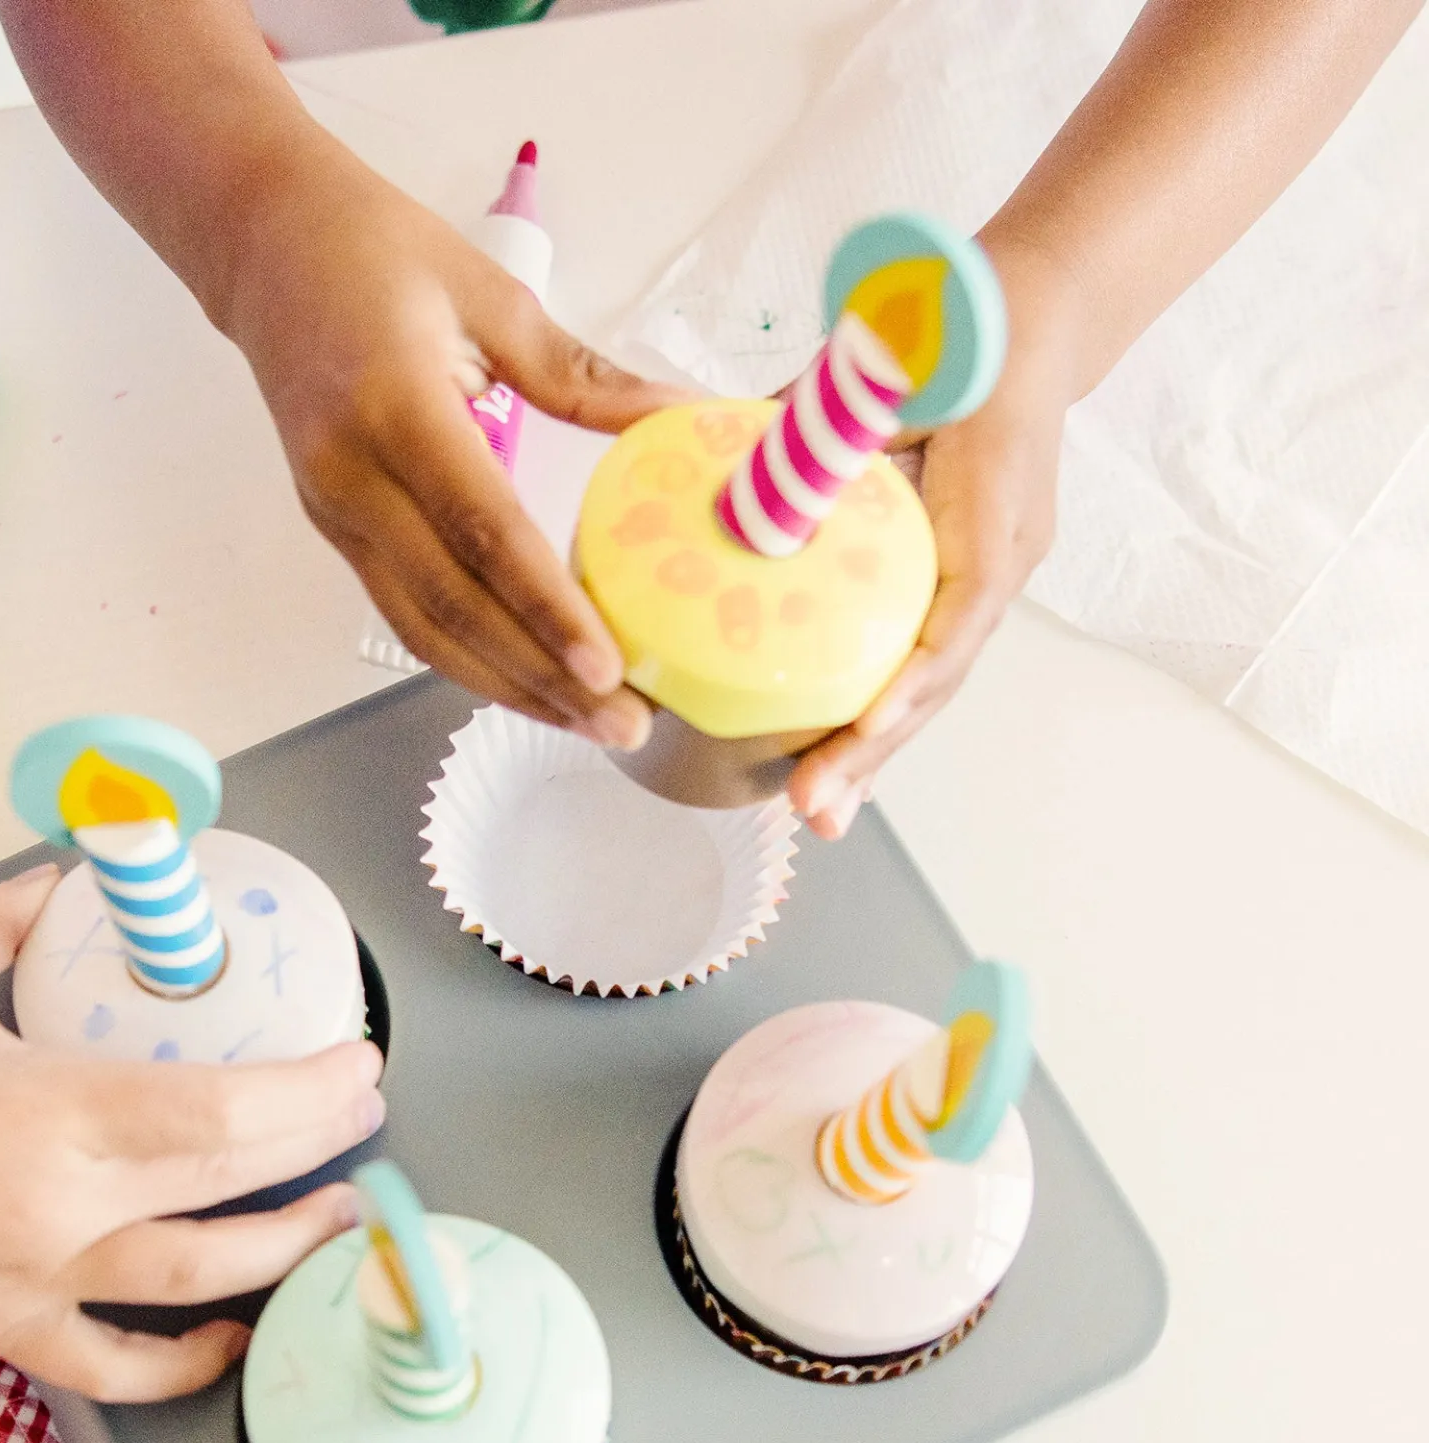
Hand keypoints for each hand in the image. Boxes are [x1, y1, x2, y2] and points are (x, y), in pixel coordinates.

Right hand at [0, 868, 384, 1400]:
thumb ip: (14, 915)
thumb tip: (78, 877)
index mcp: (54, 1115)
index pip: (224, 1109)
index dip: (310, 1092)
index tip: (359, 1062)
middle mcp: (63, 1212)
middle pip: (231, 1190)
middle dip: (320, 1152)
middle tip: (366, 1116)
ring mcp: (36, 1284)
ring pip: (196, 1285)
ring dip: (281, 1253)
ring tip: (335, 1220)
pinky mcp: (2, 1330)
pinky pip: (115, 1366)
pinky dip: (183, 1360)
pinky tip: (227, 1339)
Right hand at [216, 144, 682, 747]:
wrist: (262, 244)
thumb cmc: (374, 250)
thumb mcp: (491, 295)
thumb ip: (583, 375)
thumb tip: (680, 412)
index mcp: (394, 406)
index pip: (482, 532)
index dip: (546, 608)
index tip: (607, 666)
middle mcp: (352, 476)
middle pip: (454, 608)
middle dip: (542, 678)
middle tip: (624, 723)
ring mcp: (335, 512)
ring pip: (424, 631)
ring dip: (509, 688)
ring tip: (587, 722)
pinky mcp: (335, 529)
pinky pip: (407, 614)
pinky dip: (470, 660)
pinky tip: (529, 683)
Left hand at [785, 265, 1079, 838]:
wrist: (1025, 315)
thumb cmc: (954, 337)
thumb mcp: (885, 374)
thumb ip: (817, 431)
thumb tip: (733, 496)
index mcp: (990, 519)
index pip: (956, 623)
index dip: (910, 683)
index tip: (865, 729)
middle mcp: (995, 565)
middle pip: (936, 680)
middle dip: (876, 752)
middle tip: (814, 811)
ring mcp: (981, 579)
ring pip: (927, 684)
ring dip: (875, 751)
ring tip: (817, 812)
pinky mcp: (955, 582)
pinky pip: (914, 658)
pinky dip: (874, 708)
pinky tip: (830, 756)